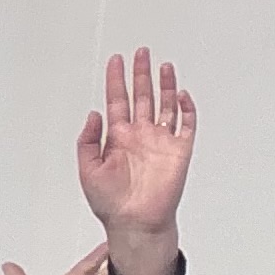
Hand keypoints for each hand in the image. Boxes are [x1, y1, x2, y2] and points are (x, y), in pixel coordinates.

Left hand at [77, 48, 194, 274]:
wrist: (134, 221)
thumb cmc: (110, 202)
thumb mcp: (88, 170)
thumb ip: (88, 141)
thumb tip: (93, 113)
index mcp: (117, 138)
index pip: (117, 101)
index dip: (115, 80)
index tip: (115, 60)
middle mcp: (140, 135)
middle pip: (142, 96)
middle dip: (141, 74)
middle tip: (140, 52)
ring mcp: (161, 141)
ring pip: (164, 105)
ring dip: (165, 85)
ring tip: (163, 65)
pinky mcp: (180, 150)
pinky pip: (186, 124)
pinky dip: (185, 108)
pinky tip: (180, 93)